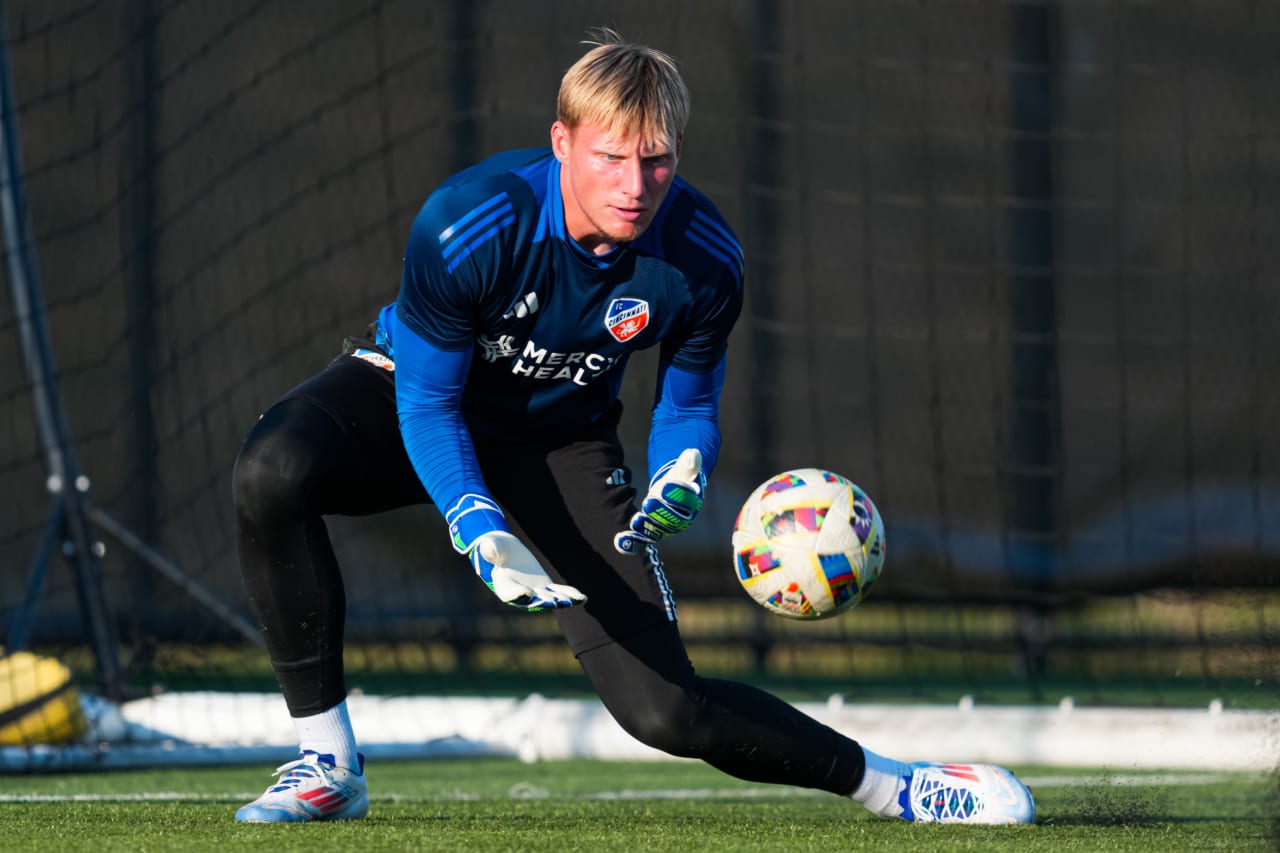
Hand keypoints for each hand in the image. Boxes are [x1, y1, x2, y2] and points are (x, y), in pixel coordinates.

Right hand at [470, 530, 586, 610]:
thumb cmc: (495, 548)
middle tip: (554, 602)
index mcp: (503, 585)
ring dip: (560, 600)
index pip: (510, 594)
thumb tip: (488, 550)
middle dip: (543, 601)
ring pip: (549, 598)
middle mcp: (520, 594)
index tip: (526, 594)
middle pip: (532, 600)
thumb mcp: (491, 546)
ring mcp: (535, 591)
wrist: (505, 551)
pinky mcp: (546, 587)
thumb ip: (491, 549)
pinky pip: (559, 591)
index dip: (517, 595)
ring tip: (571, 601)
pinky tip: (583, 598)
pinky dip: (571, 595)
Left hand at [613, 448, 704, 555]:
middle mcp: (681, 519)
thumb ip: (687, 464)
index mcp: (692, 503)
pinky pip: (643, 539)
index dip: (677, 493)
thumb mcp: (683, 469)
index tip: (666, 486)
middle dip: (660, 511)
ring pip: (657, 530)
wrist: (673, 491)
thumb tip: (693, 454)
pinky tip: (620, 542)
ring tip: (635, 522)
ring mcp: (666, 528)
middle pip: (672, 518)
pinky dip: (633, 542)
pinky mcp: (652, 532)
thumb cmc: (680, 478)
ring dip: (646, 527)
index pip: (687, 500)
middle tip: (649, 503)